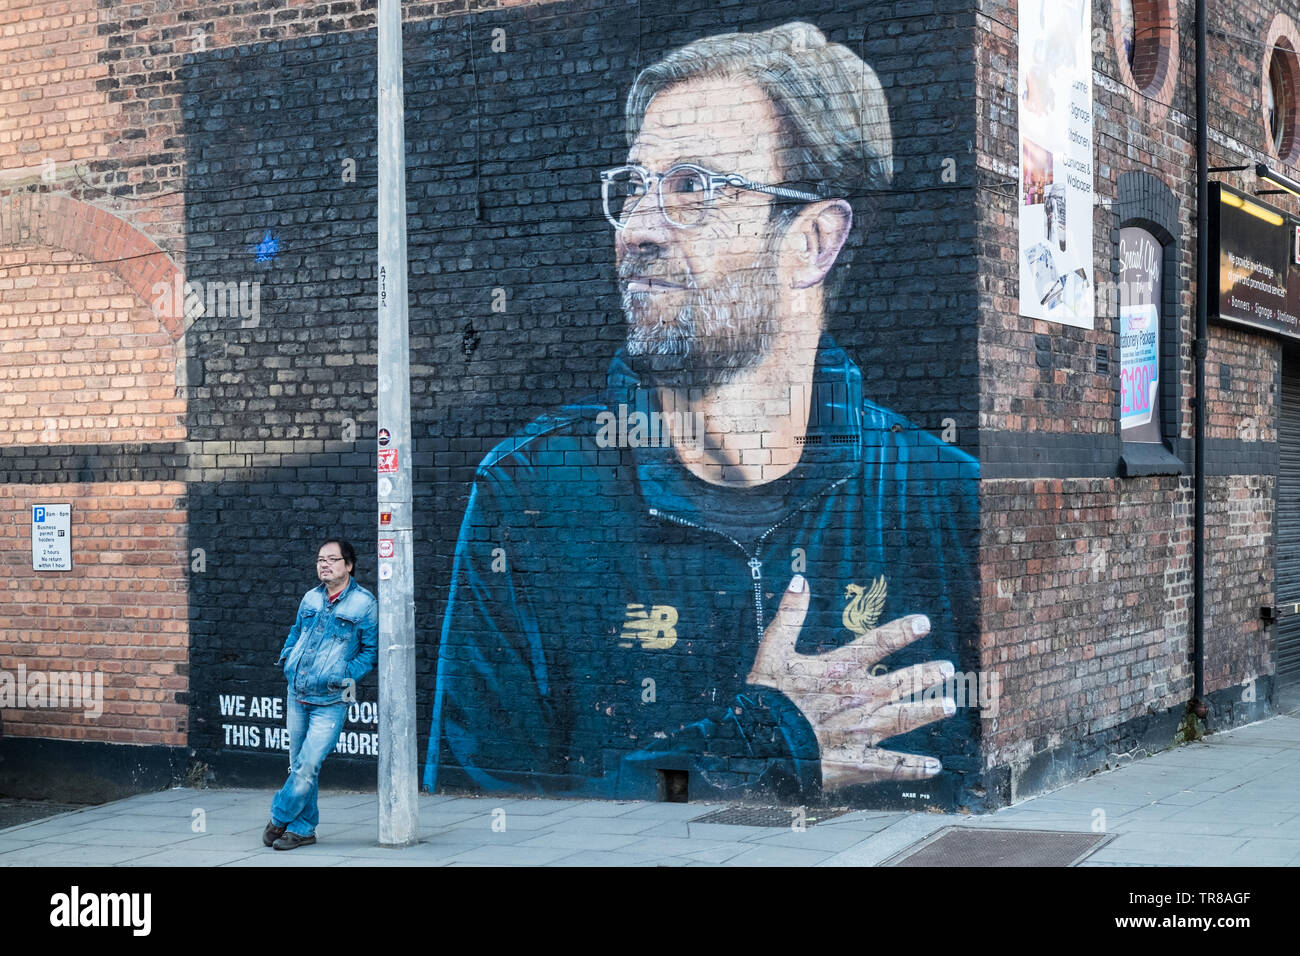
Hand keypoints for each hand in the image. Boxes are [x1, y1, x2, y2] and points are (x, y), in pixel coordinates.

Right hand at [746, 574, 955, 791]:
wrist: (763, 742)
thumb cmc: (767, 696)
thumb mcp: (773, 648)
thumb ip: (790, 614)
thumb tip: (800, 579)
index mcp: (841, 669)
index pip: (878, 643)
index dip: (903, 631)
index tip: (924, 623)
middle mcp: (860, 697)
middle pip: (902, 682)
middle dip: (927, 675)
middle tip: (947, 668)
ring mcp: (863, 730)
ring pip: (905, 718)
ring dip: (929, 712)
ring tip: (950, 706)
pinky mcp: (860, 761)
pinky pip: (893, 765)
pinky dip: (916, 767)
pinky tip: (935, 766)